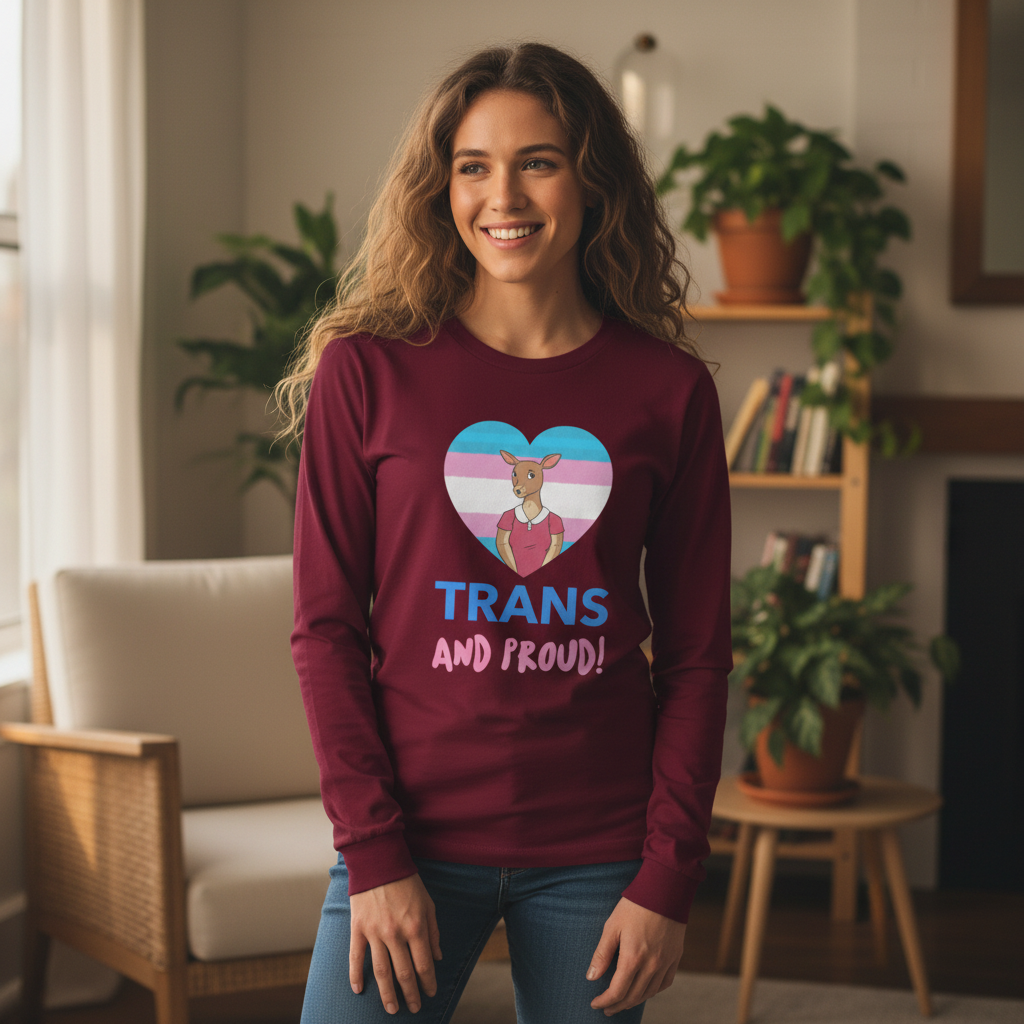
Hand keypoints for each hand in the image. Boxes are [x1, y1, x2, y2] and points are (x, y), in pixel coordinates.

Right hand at [349, 873, 442, 1014]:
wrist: (379, 862)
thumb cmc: (407, 882)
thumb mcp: (428, 903)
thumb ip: (433, 931)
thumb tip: (437, 957)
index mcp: (416, 927)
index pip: (424, 964)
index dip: (428, 982)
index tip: (430, 993)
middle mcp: (396, 934)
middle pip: (404, 973)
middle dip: (410, 994)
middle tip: (414, 1008)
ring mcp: (375, 933)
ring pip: (381, 971)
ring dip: (387, 993)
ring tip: (391, 1009)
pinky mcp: (358, 928)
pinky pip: (356, 957)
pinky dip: (356, 976)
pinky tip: (359, 991)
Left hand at [587, 897, 685, 1015]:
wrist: (665, 890)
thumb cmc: (635, 905)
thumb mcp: (612, 926)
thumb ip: (602, 953)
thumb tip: (591, 977)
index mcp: (633, 958)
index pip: (617, 991)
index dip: (604, 1001)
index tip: (595, 1003)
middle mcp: (651, 965)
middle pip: (633, 996)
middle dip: (617, 1005)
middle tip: (606, 1008)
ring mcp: (665, 963)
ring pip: (649, 993)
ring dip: (634, 1001)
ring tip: (622, 1002)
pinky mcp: (675, 958)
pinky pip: (664, 984)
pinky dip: (652, 991)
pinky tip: (644, 990)